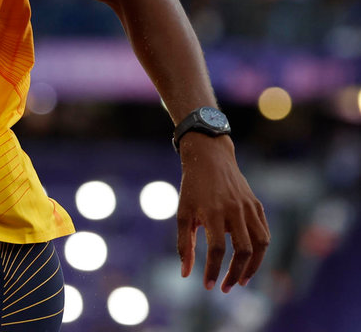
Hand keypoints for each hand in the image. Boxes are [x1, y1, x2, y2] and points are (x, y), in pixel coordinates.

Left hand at [177, 135, 269, 291]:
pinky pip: (264, 233)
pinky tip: (250, 261)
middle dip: (235, 274)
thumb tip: (185, 274)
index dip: (213, 270)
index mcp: (212, 212)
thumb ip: (184, 244)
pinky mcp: (257, 205)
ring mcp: (249, 207)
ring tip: (241, 280)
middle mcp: (234, 210)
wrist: (209, 157)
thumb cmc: (192, 188)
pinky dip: (260, 250)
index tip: (208, 286)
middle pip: (243, 250)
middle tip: (226, 288)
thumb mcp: (182, 213)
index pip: (217, 249)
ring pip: (261, 244)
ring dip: (253, 267)